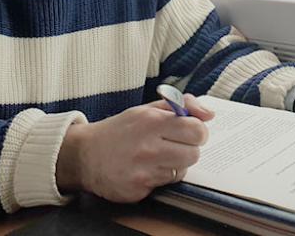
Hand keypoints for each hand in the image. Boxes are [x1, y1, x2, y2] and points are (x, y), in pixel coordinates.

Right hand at [55, 94, 214, 201]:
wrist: (85, 154)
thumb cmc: (121, 130)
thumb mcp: (147, 109)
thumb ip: (181, 105)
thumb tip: (209, 114)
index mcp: (152, 121)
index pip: (197, 130)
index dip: (197, 132)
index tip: (189, 132)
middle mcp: (148, 146)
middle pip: (194, 153)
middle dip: (188, 149)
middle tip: (173, 145)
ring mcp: (142, 170)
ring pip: (182, 171)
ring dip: (175, 164)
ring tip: (158, 157)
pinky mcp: (138, 190)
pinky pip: (165, 185)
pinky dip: (159, 177)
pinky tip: (145, 169)